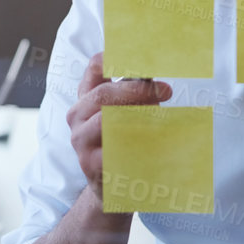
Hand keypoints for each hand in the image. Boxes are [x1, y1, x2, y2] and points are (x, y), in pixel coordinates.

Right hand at [65, 51, 170, 208]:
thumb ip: (136, 95)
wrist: (110, 185)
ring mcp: (80, 140)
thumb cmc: (121, 142)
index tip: (144, 60)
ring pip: (106, 120)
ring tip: (159, 116)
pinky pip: (114, 147)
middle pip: (104, 94)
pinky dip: (136, 142)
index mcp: (86, 97)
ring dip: (137, 116)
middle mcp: (77, 115)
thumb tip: (158, 82)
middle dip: (137, 90)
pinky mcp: (89, 163)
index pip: (96, 67)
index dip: (118, 58)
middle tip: (165, 91)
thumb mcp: (125, 114)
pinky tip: (152, 143)